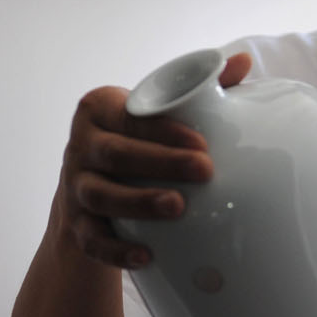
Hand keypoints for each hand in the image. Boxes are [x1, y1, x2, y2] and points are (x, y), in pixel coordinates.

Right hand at [55, 52, 251, 268]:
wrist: (89, 190)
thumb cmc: (137, 141)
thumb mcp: (159, 113)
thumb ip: (200, 88)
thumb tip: (243, 60)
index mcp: (100, 109)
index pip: (131, 117)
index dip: (164, 130)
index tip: (202, 144)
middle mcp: (80, 145)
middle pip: (114, 154)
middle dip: (160, 162)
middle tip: (204, 171)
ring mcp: (73, 187)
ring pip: (99, 196)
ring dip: (138, 203)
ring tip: (177, 208)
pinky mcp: (74, 225)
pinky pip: (90, 240)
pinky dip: (115, 250)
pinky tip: (146, 256)